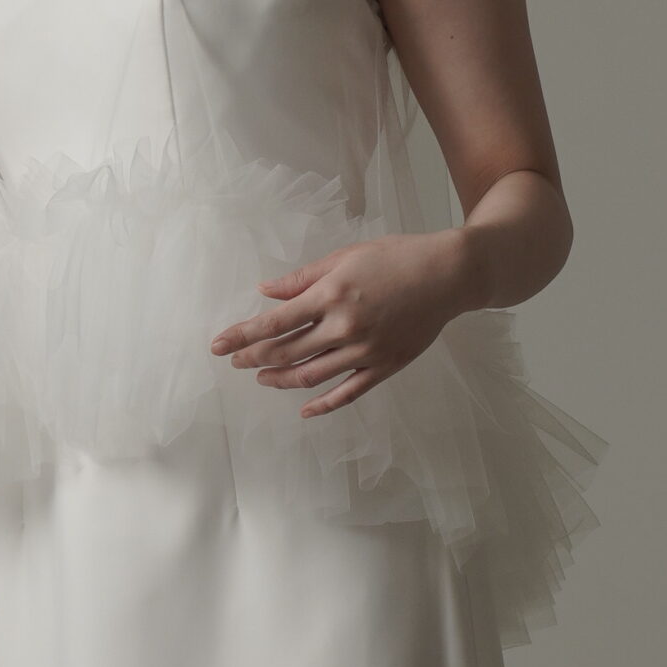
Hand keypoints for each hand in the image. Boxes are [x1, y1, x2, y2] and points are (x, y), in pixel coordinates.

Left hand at [208, 231, 474, 417]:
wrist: (448, 274)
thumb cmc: (395, 257)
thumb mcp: (345, 257)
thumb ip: (303, 278)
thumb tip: (265, 292)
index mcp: (331, 295)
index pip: (273, 323)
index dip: (241, 336)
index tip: (218, 346)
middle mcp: (344, 327)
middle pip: (286, 351)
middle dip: (254, 358)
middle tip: (235, 361)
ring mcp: (365, 351)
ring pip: (310, 376)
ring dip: (280, 379)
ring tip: (262, 378)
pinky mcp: (384, 366)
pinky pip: (348, 392)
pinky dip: (323, 404)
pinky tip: (303, 408)